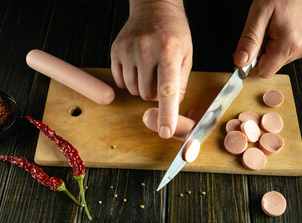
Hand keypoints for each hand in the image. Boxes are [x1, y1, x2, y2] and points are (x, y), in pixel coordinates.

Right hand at [111, 0, 192, 138]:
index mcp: (169, 51)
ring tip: (150, 67)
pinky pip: (121, 81)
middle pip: (147, 95)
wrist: (153, 7)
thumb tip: (172, 106)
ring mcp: (127, 50)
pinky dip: (130, 80)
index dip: (167, 113)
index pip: (167, 89)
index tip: (165, 131)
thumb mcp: (187, 55)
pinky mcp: (115, 50)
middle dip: (156, 93)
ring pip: (133, 90)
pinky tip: (137, 65)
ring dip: (142, 86)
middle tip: (160, 75)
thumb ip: (181, 83)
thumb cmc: (174, 32)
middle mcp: (145, 50)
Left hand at [234, 0, 301, 77]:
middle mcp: (301, 49)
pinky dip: (277, 43)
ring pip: (277, 58)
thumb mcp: (260, 13)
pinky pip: (286, 51)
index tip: (243, 52)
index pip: (264, 71)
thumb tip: (241, 61)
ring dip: (268, 47)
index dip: (250, 64)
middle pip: (270, 65)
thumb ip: (250, 40)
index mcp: (289, 45)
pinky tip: (278, 27)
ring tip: (271, 25)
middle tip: (259, 31)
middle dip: (259, 53)